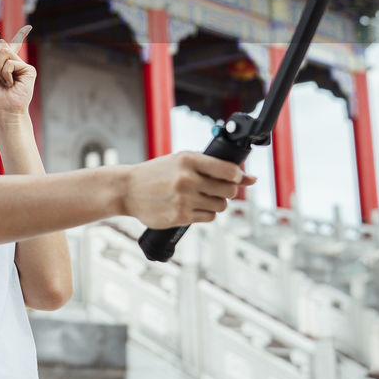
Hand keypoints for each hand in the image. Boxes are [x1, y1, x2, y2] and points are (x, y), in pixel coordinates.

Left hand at [0, 25, 34, 117]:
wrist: (1, 108)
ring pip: (5, 52)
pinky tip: (10, 84)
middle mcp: (15, 63)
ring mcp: (22, 66)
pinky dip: (5, 73)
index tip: (28, 27)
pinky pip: (11, 62)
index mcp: (5, 63)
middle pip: (1, 46)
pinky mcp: (29, 70)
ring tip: (3, 81)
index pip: (12, 46)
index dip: (20, 35)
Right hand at [122, 152, 256, 228]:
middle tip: (215, 188)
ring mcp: (184, 199)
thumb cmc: (157, 173)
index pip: (229, 170)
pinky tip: (192, 206)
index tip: (236, 177)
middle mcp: (187, 179)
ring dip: (216, 203)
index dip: (238, 176)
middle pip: (229, 190)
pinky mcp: (180, 216)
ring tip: (200, 197)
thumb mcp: (181, 161)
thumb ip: (214, 167)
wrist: (128, 189)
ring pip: (221, 206)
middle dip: (227, 190)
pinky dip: (205, 213)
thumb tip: (251, 178)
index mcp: (188, 160)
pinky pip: (209, 218)